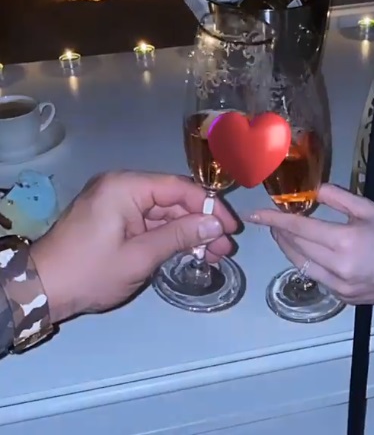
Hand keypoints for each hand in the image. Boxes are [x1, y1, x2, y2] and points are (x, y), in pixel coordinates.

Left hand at [31, 171, 237, 322]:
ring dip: (187, 231)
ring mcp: (116, 202)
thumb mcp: (139, 256)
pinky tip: (189, 250)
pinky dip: (168, 235)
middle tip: (225, 247)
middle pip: (172, 198)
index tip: (230, 227)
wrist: (41, 288)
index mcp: (125, 186)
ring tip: (214, 254)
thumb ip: (180, 236)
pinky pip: (148, 221)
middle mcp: (122, 186)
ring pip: (163, 212)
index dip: (209, 206)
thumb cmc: (90, 271)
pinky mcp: (113, 218)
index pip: (178, 188)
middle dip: (201, 222)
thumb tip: (216, 224)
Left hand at [247, 184, 373, 305]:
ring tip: (285, 234)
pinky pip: (316, 278)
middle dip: (279, 234)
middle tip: (272, 220)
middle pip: (295, 248)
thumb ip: (337, 198)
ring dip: (289, 249)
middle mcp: (336, 268)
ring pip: (301, 266)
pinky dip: (306, 263)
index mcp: (343, 242)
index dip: (273, 220)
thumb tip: (312, 193)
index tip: (254, 214)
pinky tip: (308, 252)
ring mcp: (339, 287)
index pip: (297, 229)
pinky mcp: (344, 298)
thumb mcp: (370, 209)